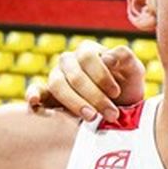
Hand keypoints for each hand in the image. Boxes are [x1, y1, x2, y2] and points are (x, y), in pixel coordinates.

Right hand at [27, 42, 146, 121]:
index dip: (102, 75)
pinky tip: (34, 102)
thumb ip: (127, 60)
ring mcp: (56, 76)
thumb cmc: (127, 89)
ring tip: (92, 117)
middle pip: (74, 75)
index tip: (116, 93)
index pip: (88, 57)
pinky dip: (33, 94)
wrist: (119, 111)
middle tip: (111, 113)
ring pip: (57, 85)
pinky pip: (36, 90)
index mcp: (88, 51)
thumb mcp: (134, 74)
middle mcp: (69, 61)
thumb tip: (108, 58)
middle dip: (94, 96)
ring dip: (75, 102)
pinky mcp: (47, 94)